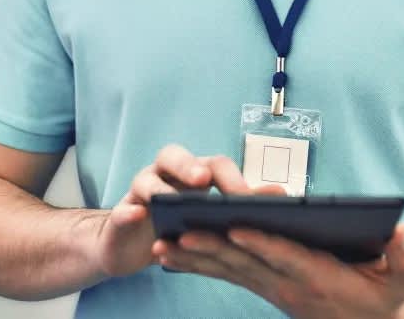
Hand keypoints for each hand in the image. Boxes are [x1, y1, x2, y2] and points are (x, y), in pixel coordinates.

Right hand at [91, 144, 271, 278]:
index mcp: (191, 174)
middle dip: (190, 166)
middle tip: (204, 180)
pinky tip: (137, 216)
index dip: (232, 178)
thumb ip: (239, 204)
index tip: (250, 198)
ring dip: (159, 188)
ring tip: (170, 199)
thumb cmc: (177, 226)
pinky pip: (122, 210)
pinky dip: (129, 212)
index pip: (213, 164)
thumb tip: (282, 195)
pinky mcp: (121, 216)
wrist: (130, 246)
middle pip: (174, 157)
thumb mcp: (208, 218)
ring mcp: (139, 193)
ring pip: (146, 180)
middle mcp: (165, 175)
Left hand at [153, 222, 403, 318]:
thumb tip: (399, 228)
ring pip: (230, 270)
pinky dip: (199, 265)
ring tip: (161, 246)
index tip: (236, 228)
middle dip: (211, 248)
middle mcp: (290, 284)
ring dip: (195, 259)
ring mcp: (274, 288)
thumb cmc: (387, 298)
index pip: (286, 257)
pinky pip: (228, 275)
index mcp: (320, 276)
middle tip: (178, 234)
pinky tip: (171, 257)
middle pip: (246, 263)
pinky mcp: (266, 288)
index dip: (261, 243)